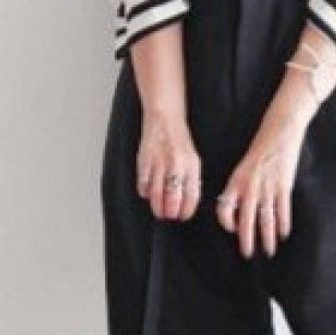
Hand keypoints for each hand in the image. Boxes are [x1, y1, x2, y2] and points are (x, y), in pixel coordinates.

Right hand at [135, 105, 202, 221]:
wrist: (165, 118)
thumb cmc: (179, 141)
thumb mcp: (192, 159)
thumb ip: (191, 179)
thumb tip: (186, 203)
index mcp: (192, 165)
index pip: (191, 195)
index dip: (186, 210)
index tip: (183, 216)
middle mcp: (177, 164)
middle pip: (173, 198)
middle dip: (170, 212)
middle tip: (168, 216)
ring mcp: (159, 162)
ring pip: (156, 194)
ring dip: (157, 206)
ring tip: (158, 211)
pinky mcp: (144, 160)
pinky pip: (143, 183)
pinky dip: (144, 192)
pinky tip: (147, 194)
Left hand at [216, 113, 307, 258]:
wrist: (279, 131)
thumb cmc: (260, 148)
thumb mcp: (244, 167)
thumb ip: (241, 187)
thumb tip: (241, 209)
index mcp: (236, 181)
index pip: (224, 209)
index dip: (227, 223)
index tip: (233, 230)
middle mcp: (249, 187)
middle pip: (245, 221)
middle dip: (246, 241)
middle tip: (248, 254)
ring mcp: (268, 188)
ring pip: (265, 220)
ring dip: (267, 238)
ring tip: (268, 250)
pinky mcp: (284, 186)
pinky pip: (283, 211)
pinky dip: (283, 225)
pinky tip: (284, 234)